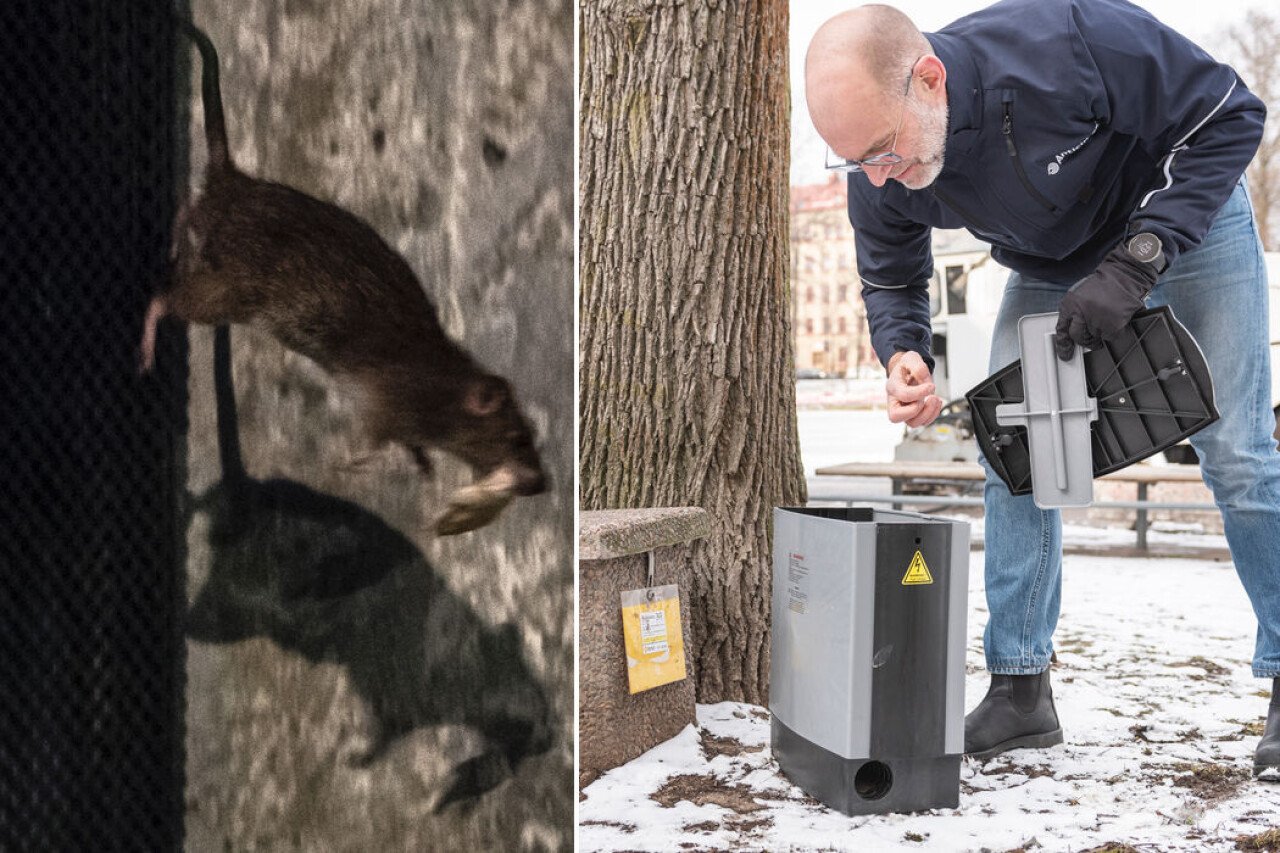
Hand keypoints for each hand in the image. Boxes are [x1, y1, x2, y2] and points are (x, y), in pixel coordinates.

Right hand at [885, 350, 943, 427]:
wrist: (906, 371)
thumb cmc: (907, 366)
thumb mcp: (911, 358)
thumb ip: (918, 367)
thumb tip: (926, 381)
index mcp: (893, 386)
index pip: (903, 395)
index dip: (919, 392)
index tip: (931, 386)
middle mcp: (895, 401)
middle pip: (896, 416)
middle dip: (917, 410)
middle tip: (930, 397)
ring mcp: (903, 410)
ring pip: (912, 423)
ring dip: (928, 414)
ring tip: (935, 399)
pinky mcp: (913, 414)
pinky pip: (922, 422)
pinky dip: (933, 415)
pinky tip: (936, 402)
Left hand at [1054, 244, 1157, 359]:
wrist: (1124, 276)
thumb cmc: (1104, 284)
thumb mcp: (1080, 295)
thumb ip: (1074, 312)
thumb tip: (1072, 332)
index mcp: (1070, 304)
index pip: (1062, 328)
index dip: (1063, 343)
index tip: (1064, 353)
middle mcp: (1081, 313)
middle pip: (1078, 337)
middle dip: (1084, 341)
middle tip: (1090, 339)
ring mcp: (1097, 320)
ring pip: (1095, 338)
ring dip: (1100, 333)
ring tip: (1106, 320)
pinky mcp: (1113, 325)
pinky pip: (1110, 337)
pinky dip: (1113, 332)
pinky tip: (1115, 320)